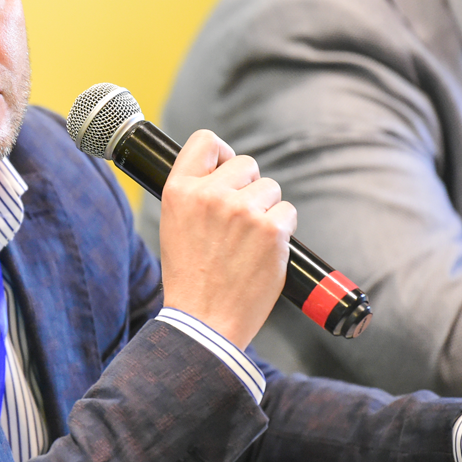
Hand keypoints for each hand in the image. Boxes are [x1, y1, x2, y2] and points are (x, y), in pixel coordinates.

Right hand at [159, 129, 296, 349]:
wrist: (204, 320)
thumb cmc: (190, 277)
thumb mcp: (174, 225)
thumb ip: (195, 195)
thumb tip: (224, 172)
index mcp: (179, 191)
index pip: (206, 141)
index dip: (222, 154)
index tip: (226, 171)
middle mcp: (209, 195)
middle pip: (247, 164)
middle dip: (249, 187)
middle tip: (239, 221)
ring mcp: (242, 211)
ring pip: (271, 189)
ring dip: (267, 210)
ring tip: (248, 241)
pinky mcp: (271, 230)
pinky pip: (287, 212)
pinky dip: (282, 230)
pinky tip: (263, 251)